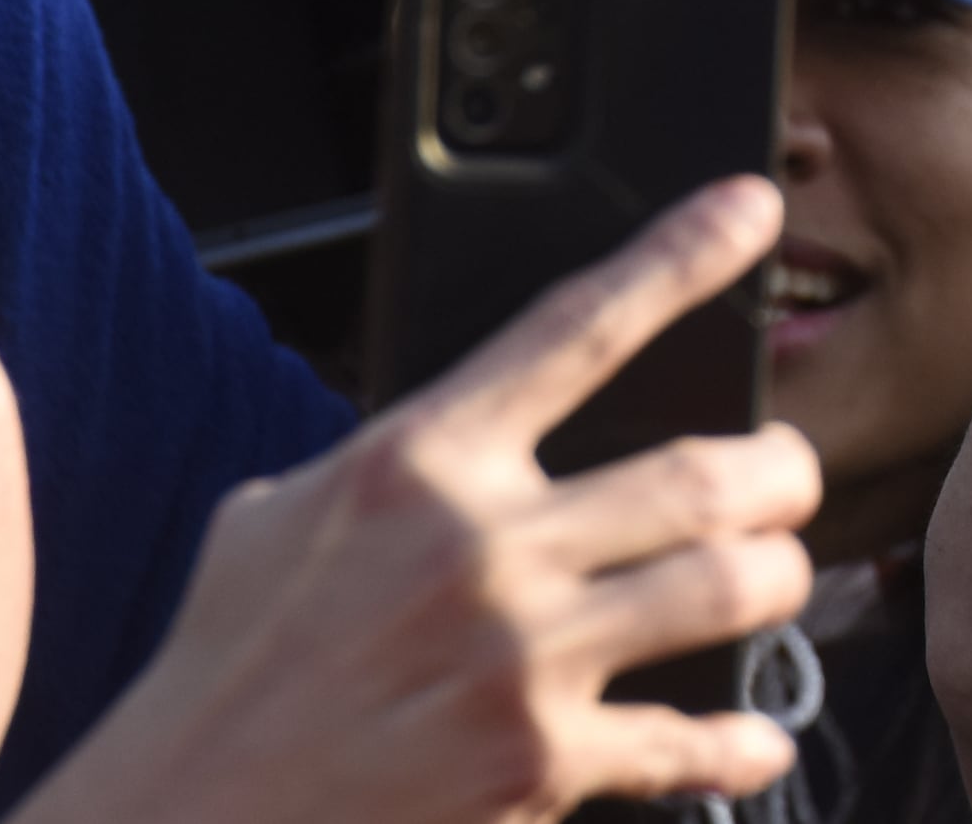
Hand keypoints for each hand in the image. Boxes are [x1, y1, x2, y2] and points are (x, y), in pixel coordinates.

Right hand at [12, 180, 820, 823]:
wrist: (180, 817)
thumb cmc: (228, 666)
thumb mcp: (284, 518)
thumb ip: (395, 460)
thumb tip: (471, 416)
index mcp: (418, 463)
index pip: (576, 328)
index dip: (679, 259)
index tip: (751, 208)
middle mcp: (481, 548)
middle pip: (707, 473)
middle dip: (785, 471)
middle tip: (790, 478)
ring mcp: (517, 658)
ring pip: (732, 587)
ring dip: (781, 579)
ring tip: (777, 577)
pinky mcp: (535, 764)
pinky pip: (687, 741)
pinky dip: (739, 741)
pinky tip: (753, 738)